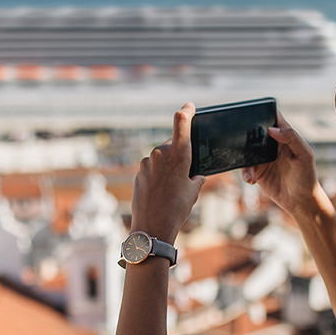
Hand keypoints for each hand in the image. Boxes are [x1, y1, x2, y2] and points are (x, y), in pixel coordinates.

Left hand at [130, 104, 205, 244]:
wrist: (152, 228)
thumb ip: (196, 178)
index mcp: (178, 155)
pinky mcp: (138, 173)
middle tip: (184, 172)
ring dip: (167, 167)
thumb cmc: (176, 209)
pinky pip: (151, 169)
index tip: (189, 106)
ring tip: (172, 188)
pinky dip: (157, 175)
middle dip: (178, 154)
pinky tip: (161, 192)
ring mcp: (146, 163)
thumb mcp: (193, 192)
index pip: (181, 123)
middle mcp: (160, 154)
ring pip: (160, 158)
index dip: (186, 111)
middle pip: (171, 145)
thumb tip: (197, 176)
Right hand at [241, 112, 324, 218]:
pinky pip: (245, 167)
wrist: (301, 201)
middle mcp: (273, 144)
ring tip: (251, 171)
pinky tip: (252, 180)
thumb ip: (292, 138)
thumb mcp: (305, 155)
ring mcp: (263, 157)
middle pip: (255, 132)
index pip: (273, 119)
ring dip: (244, 158)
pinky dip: (245, 173)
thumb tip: (272, 129)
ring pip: (246, 150)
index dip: (264, 113)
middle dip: (246, 135)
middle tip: (243, 142)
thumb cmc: (307, 176)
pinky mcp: (257, 171)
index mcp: (285, 136)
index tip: (254, 114)